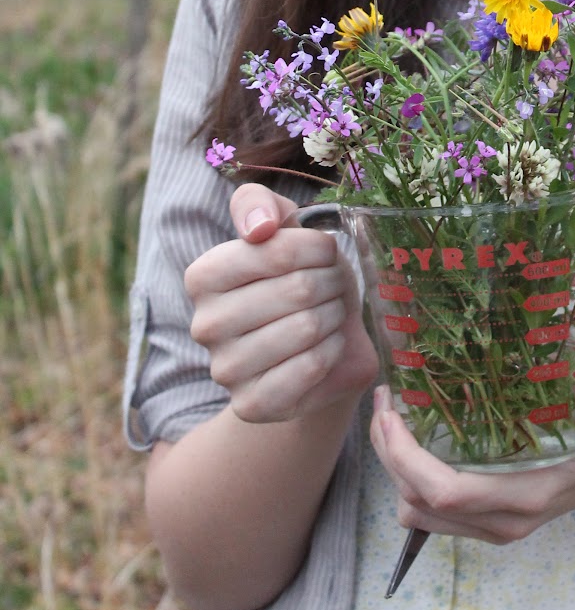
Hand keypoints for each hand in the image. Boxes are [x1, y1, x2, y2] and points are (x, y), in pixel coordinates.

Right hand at [183, 182, 378, 422]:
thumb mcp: (283, 228)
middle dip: (332, 283)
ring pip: (307, 327)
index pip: (277, 249)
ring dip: (336, 315)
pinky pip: (310, 368)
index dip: (318, 249)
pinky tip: (329, 344)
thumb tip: (258, 227)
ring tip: (332, 312)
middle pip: (298, 288)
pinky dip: (333, 350)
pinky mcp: (252, 405)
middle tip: (335, 287)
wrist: (312, 346)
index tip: (327, 254)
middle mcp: (204, 325)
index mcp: (204, 276)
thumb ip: (260, 204)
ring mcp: (225, 370)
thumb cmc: (297, 278)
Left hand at [369, 372, 574, 543]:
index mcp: (529, 494)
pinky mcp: (482, 521)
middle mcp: (504, 520)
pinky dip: (407, 475)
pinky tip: (415, 434)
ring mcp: (491, 526)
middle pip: (418, 503)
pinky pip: (426, 510)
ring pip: (415, 511)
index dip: (406, 457)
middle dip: (387, 453)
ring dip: (393, 466)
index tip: (393, 409)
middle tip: (385, 398)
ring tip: (393, 414)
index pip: (447, 493)